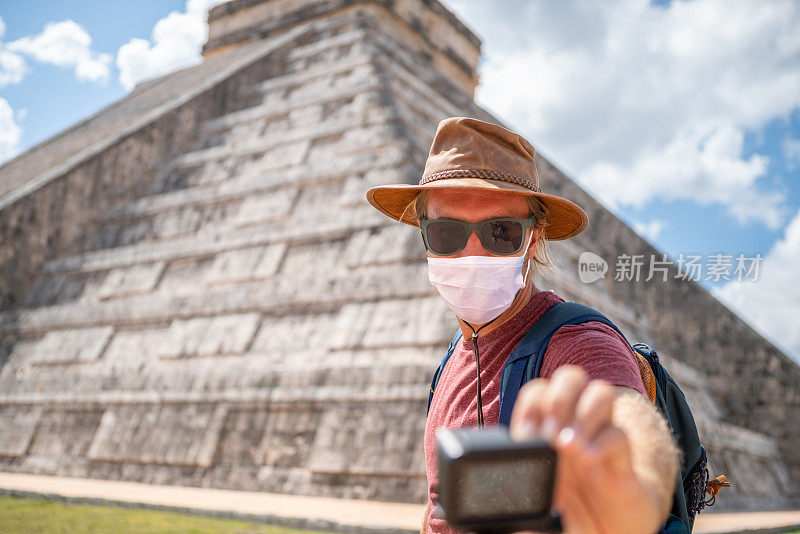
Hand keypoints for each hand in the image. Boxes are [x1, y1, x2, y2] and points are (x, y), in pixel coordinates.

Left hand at [509, 365, 663, 533]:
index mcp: (550, 429)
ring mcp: (601, 438)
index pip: (539, 393)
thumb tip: (492, 507)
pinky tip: (588, 459)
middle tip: (551, 434)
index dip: (530, 407)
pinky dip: (603, 442)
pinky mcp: (623, 460)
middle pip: (570, 377)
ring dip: (583, 414)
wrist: (609, 533)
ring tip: (569, 447)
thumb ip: (519, 492)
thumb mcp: (536, 500)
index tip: (526, 438)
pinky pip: (619, 433)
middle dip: (558, 398)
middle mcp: (576, 425)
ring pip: (601, 392)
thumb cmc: (570, 513)